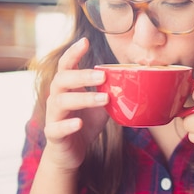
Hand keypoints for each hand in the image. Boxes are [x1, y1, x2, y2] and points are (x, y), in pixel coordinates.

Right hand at [43, 38, 108, 169]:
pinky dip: (67, 125)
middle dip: (82, 76)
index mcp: (68, 88)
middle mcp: (57, 98)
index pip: (66, 66)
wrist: (70, 153)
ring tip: (104, 98)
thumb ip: (112, 91)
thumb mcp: (102, 105)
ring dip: (83, 98)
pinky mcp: (54, 135)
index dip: (73, 53)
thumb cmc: (85, 123)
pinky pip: (56, 128)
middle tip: (102, 75)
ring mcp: (53, 116)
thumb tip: (140, 79)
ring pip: (60, 102)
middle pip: (62, 80)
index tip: (85, 41)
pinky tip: (79, 123)